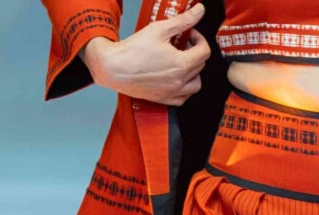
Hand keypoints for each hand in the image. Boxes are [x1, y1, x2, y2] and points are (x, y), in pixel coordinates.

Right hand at [81, 5, 209, 105]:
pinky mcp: (163, 99)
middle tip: (182, 43)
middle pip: (200, 67)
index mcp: (182, 65)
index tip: (190, 34)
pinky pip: (183, 98)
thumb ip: (183, 20)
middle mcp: (179, 82)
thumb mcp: (160, 29)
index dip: (199, 39)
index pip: (204, 52)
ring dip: (194, 73)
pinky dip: (184, 89)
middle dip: (194, 52)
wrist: (114, 68)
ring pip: (195, 85)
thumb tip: (199, 11)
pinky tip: (176, 78)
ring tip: (182, 61)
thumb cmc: (133, 50)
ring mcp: (172, 93)